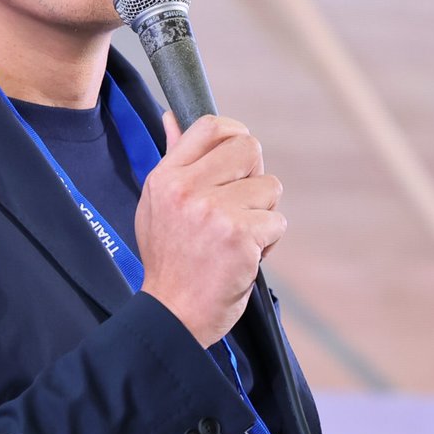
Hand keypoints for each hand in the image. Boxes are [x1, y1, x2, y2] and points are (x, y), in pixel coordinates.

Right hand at [136, 113, 285, 347]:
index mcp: (166, 177)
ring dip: (262, 214)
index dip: (234, 136)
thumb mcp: (156, 205)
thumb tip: (173, 117)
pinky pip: (277, 222)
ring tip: (236, 238)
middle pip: (249, 148)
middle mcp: (188, 189)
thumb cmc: (169, 260)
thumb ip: (173, 159)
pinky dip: (267, 242)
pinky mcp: (241, 237)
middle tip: (240, 206)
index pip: (210, 126)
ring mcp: (215, 212)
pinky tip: (244, 257)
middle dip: (254, 176)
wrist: (172, 316)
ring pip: (269, 187)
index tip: (238, 159)